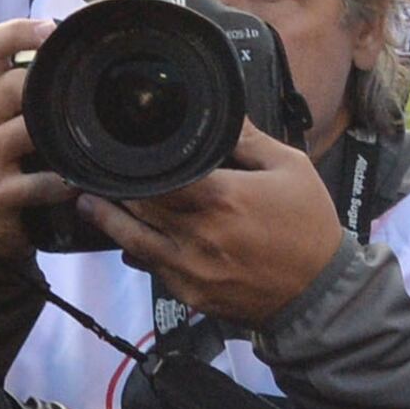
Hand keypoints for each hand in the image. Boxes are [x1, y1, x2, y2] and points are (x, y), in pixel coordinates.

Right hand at [0, 17, 75, 261]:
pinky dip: (62, 183)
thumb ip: (33, 86)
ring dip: (58, 138)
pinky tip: (77, 182)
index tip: (50, 29)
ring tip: (84, 144)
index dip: (17, 31)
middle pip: (10, 86)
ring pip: (23, 131)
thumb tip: (80, 46)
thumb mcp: (8, 117)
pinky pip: (35, 183)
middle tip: (79, 101)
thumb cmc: (5, 157)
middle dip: (46, 90)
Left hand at [89, 126, 341, 323]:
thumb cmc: (309, 227)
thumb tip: (220, 112)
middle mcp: (197, 236)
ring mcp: (189, 271)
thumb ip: (249, 139)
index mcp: (220, 198)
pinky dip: (137, 253)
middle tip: (91, 173)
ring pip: (133, 242)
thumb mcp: (290, 168)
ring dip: (109, 222)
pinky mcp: (190, 296)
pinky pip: (153, 271)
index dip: (129, 166)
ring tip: (89, 203)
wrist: (320, 294)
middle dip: (113, 190)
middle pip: (137, 208)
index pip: (155, 178)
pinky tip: (127, 241)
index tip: (114, 152)